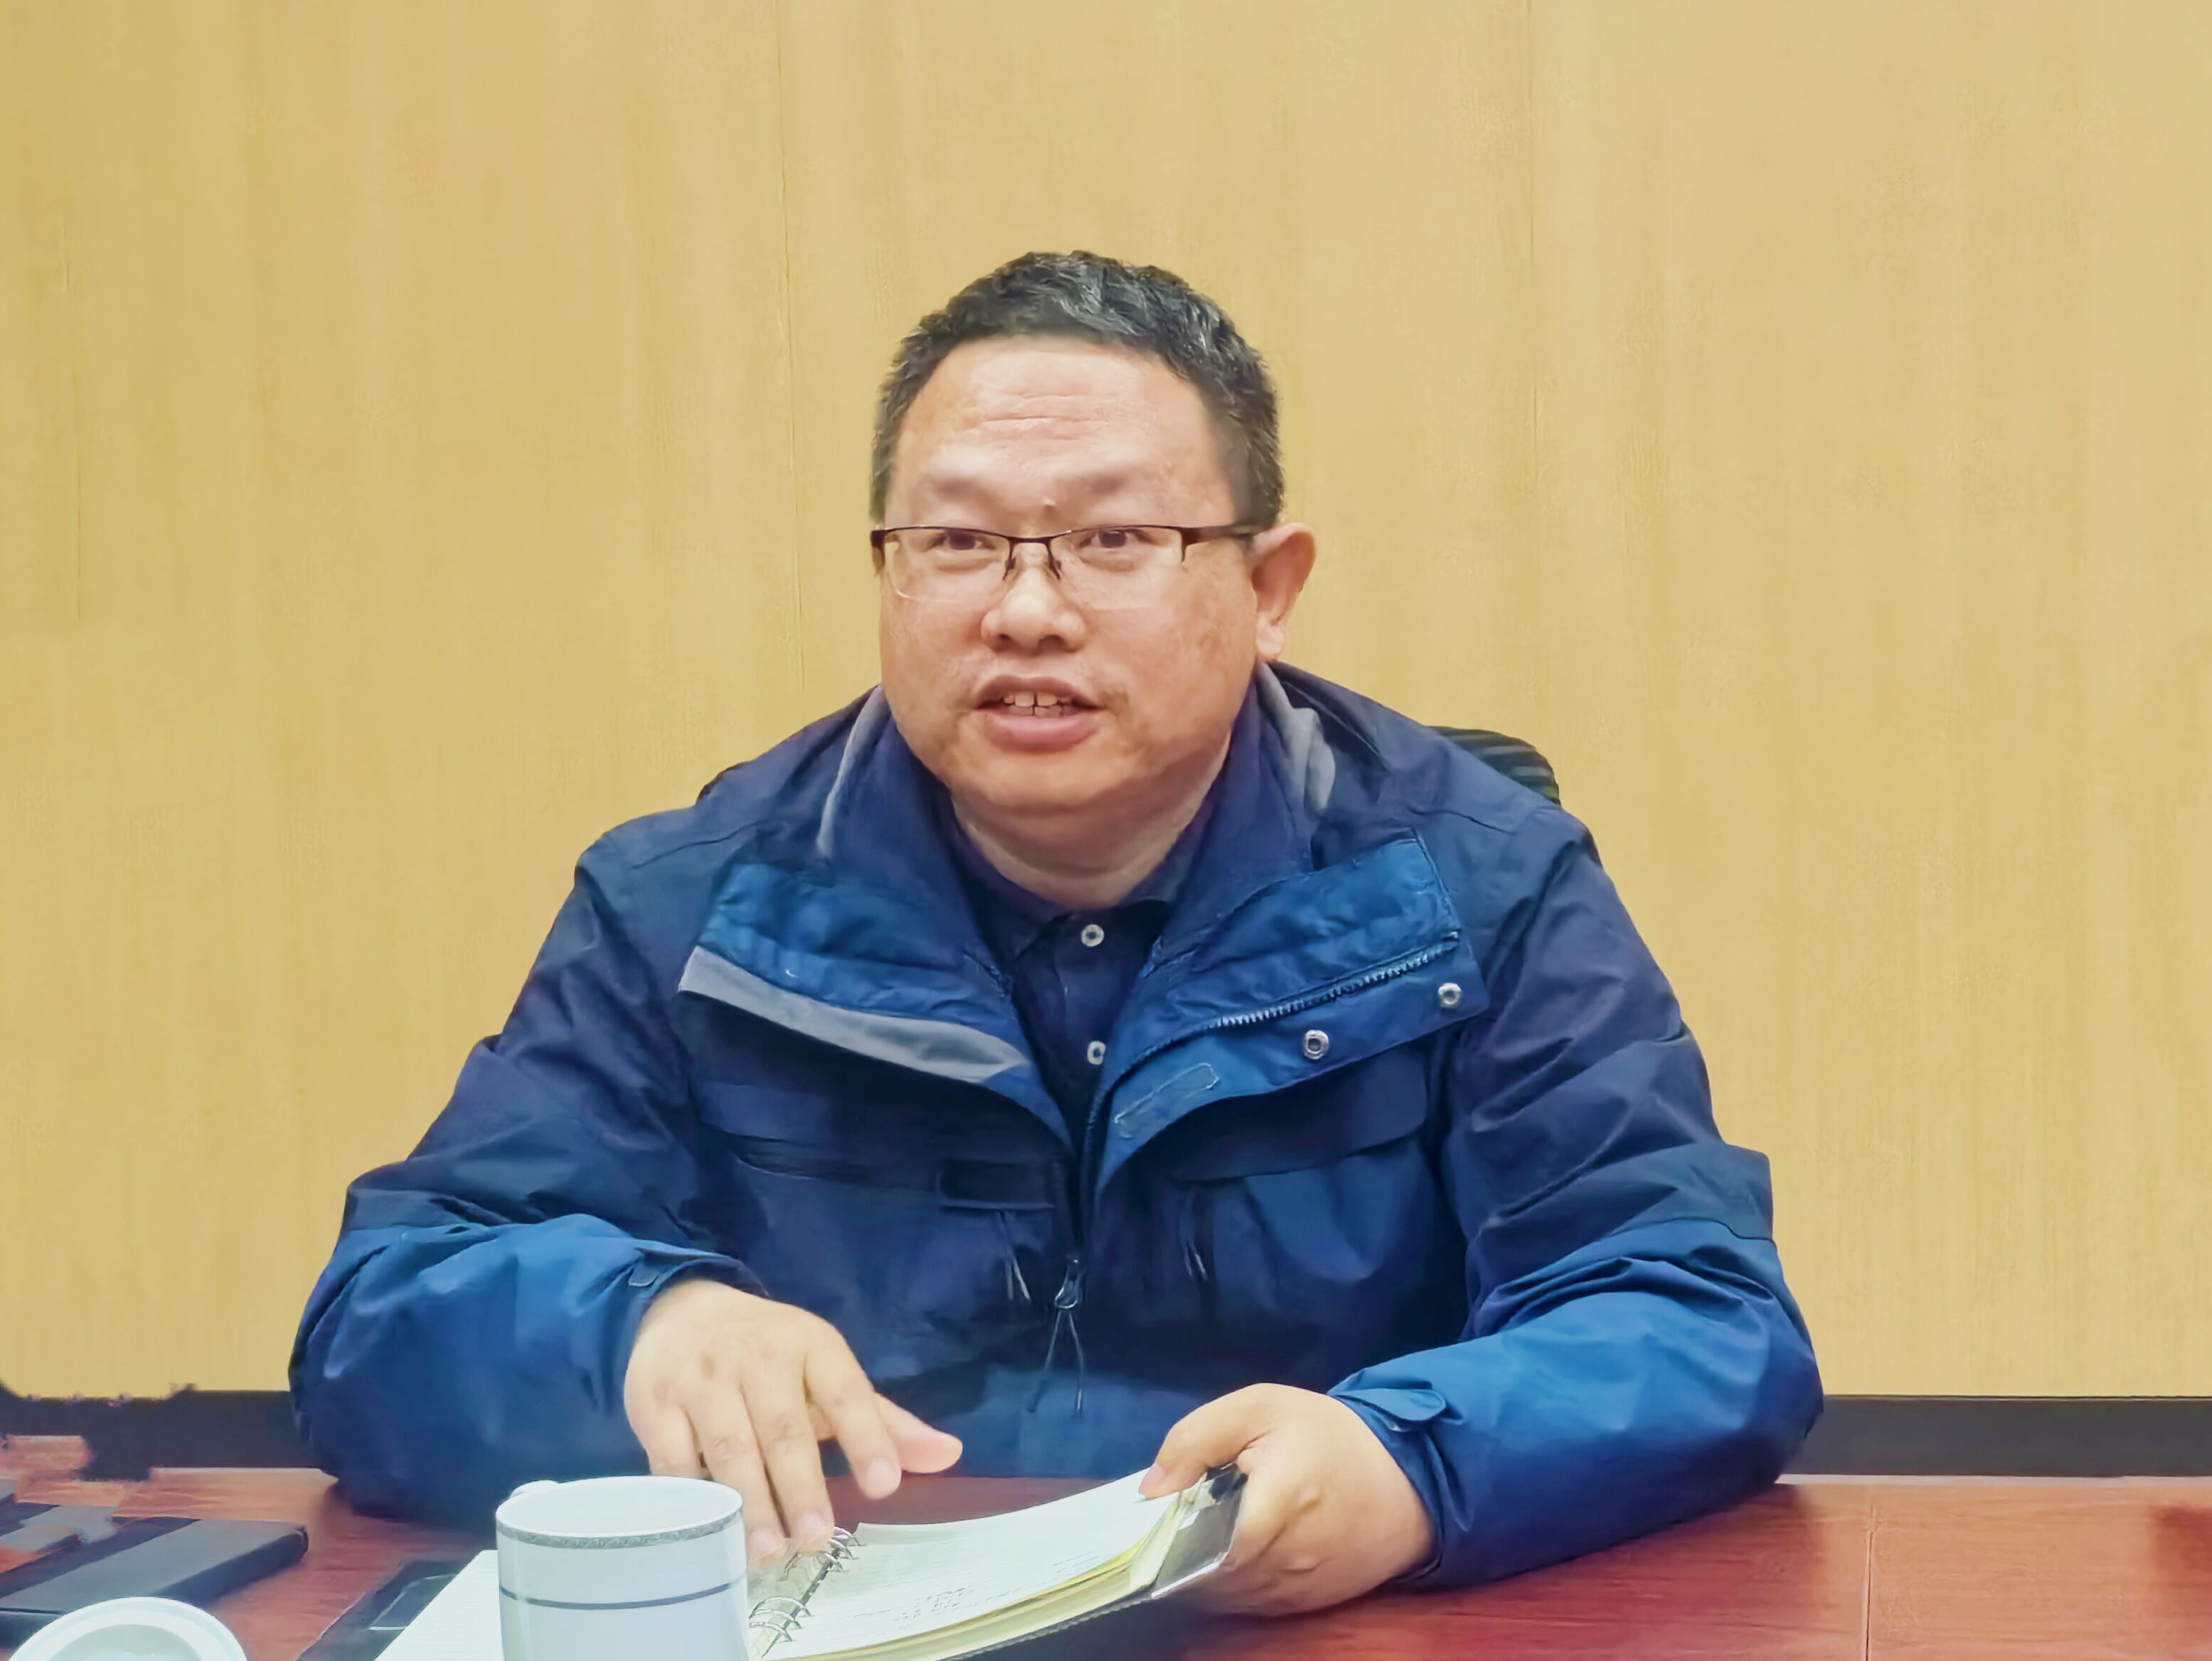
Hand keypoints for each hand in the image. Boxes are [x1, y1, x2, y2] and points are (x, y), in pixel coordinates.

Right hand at [624, 1278, 961, 1562]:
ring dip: (749, 1502)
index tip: (884, 1485)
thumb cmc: (769, 1354)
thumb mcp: (827, 1372)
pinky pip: (673, 1456)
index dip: (867, 1437)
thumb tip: (949, 1454)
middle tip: (817, 1539)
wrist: (680, 1310)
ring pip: (730, 1446)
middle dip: (801, 1486)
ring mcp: (703, 1379)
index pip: (846, 1392)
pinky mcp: (656, 1402)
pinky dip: (691, 1495)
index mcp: (812, 1346)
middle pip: (784, 1428)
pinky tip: (709, 1528)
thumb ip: (883, 1420)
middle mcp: (758, 1357)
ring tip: (768, 1551)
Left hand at [1140, 1384, 1434, 1615]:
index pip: (1208, 1543)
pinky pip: (1255, 1605)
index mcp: (1279, 1501)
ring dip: (1207, 1573)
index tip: (1163, 1515)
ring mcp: (1302, 1587)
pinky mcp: (1310, 1603)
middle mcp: (1291, 1557)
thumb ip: (1197, 1438)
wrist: (1404, 1477)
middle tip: (1183, 1520)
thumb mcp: (1259, 1408)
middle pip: (1213, 1573)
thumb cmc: (1327, 1437)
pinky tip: (1229, 1555)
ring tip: (1204, 1535)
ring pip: (1230, 1596)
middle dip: (1186, 1552)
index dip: (1174, 1534)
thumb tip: (1152, 1489)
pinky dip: (1234, 1586)